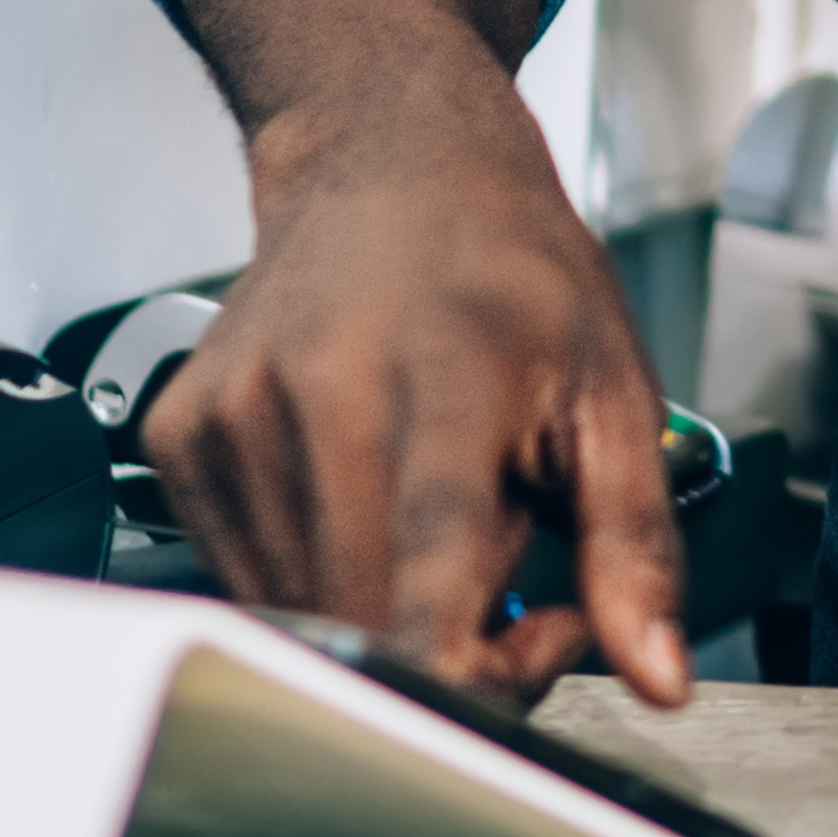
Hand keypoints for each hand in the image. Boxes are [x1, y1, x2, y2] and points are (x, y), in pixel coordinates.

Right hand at [141, 64, 690, 705]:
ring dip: (381, 614)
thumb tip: (658, 673)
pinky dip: (318, 576)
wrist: (389, 163)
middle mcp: (317, 391)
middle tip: (512, 585)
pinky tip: (369, 507)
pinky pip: (247, 573)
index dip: (466, 667)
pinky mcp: (179, 439)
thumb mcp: (612, 390)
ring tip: (442, 530)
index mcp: (442, 373)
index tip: (519, 664)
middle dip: (450, 650)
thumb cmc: (507, 270)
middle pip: (363, 617)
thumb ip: (635, 541)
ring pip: (301, 612)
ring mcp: (232, 416)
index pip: (428, 567)